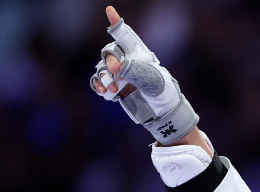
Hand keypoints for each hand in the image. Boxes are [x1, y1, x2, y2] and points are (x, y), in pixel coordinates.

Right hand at [89, 5, 198, 144]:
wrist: (163, 112)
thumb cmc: (162, 92)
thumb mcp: (152, 81)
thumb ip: (134, 71)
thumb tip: (114, 66)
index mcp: (139, 54)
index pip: (125, 35)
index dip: (116, 22)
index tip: (109, 9)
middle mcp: (127, 61)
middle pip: (109, 52)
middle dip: (110, 62)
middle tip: (117, 74)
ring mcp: (119, 74)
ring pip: (102, 68)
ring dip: (104, 77)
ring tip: (113, 88)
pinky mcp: (114, 87)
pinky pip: (98, 81)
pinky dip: (97, 85)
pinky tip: (103, 91)